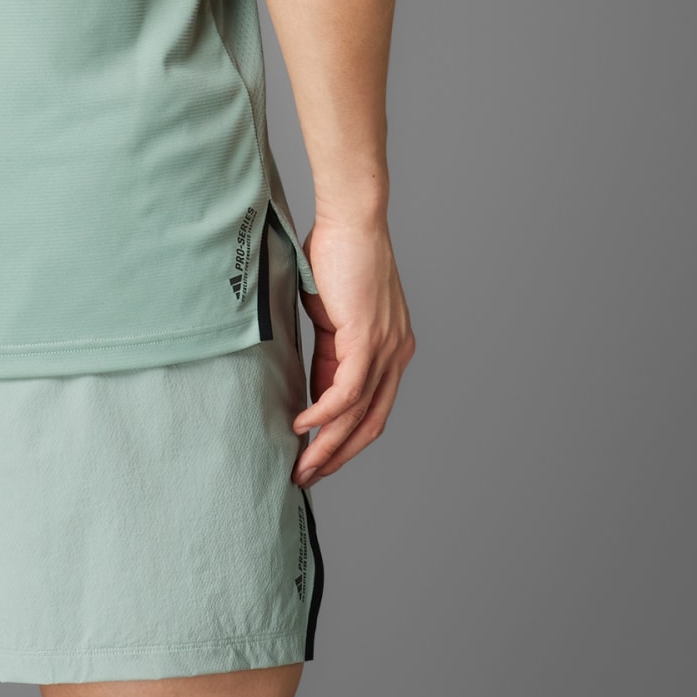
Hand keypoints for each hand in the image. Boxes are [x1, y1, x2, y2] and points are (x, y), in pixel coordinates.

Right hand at [292, 215, 415, 484]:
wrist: (351, 219)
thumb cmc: (337, 255)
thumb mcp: (331, 314)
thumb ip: (328, 350)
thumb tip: (312, 387)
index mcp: (390, 350)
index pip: (369, 409)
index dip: (343, 438)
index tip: (314, 457)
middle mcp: (396, 355)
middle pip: (370, 424)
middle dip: (337, 456)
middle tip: (307, 477)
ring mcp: (385, 349)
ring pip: (358, 415)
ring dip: (327, 445)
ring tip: (300, 465)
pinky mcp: (367, 339)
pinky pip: (347, 391)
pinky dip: (324, 414)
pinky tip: (302, 427)